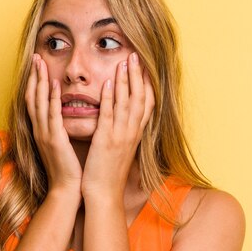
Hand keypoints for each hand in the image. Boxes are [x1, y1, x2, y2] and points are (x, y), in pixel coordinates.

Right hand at [25, 54, 82, 195]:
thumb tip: (66, 113)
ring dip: (40, 81)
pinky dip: (53, 99)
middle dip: (33, 76)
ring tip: (41, 63)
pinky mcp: (55, 140)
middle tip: (35, 56)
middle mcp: (39, 130)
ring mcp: (45, 134)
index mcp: (41, 130)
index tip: (37, 64)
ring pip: (39, 102)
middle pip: (32, 97)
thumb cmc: (68, 168)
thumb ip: (60, 127)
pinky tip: (56, 85)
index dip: (34, 81)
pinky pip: (52, 116)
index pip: (34, 100)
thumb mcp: (62, 143)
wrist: (67, 189)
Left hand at [81, 52, 154, 198]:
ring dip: (126, 81)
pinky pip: (109, 115)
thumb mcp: (120, 149)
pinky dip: (109, 98)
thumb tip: (122, 119)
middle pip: (140, 99)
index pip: (147, 104)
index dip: (147, 84)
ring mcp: (120, 136)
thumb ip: (123, 132)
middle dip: (139, 76)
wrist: (104, 194)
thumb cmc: (108, 172)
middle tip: (137, 56)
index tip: (145, 67)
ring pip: (126, 103)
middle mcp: (132, 133)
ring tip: (125, 61)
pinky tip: (106, 82)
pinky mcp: (106, 141)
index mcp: (135, 134)